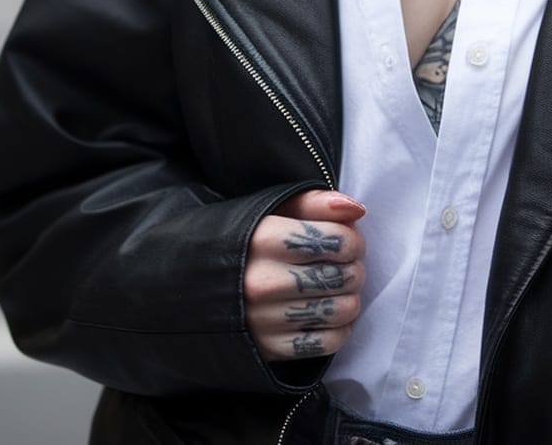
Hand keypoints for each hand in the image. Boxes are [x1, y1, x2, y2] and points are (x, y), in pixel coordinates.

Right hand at [243, 189, 366, 360]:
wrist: (194, 284)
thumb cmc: (244, 241)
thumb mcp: (272, 209)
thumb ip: (315, 203)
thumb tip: (356, 209)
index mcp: (263, 239)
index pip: (337, 240)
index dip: (353, 239)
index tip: (347, 240)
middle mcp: (262, 281)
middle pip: (342, 276)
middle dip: (353, 267)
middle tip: (345, 264)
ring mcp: (265, 319)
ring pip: (340, 310)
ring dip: (350, 298)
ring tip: (338, 288)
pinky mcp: (269, 349)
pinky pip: (327, 343)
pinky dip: (340, 328)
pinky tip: (330, 313)